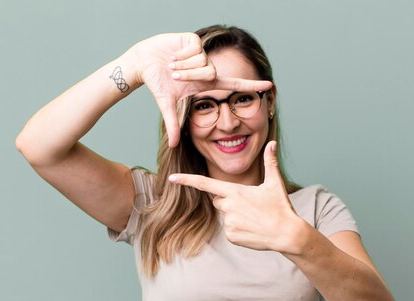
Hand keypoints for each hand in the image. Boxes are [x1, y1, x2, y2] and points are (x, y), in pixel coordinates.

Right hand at [130, 33, 272, 147]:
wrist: (144, 62)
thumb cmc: (157, 82)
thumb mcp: (167, 104)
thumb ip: (173, 124)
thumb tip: (172, 146)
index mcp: (206, 82)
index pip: (234, 85)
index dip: (251, 86)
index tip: (270, 85)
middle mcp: (207, 67)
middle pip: (212, 74)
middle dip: (189, 76)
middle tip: (174, 75)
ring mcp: (202, 53)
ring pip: (202, 62)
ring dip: (183, 66)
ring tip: (171, 64)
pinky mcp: (194, 40)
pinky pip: (194, 50)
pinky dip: (180, 55)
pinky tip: (172, 54)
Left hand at [168, 141, 302, 251]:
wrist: (287, 234)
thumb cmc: (280, 207)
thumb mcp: (274, 183)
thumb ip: (270, 162)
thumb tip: (272, 143)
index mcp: (235, 191)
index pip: (205, 184)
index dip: (187, 180)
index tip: (172, 178)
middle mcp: (228, 206)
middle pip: (218, 201)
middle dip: (230, 201)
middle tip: (250, 206)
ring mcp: (229, 222)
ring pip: (226, 216)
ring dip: (237, 216)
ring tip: (255, 219)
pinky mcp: (231, 236)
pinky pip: (230, 231)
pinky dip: (240, 230)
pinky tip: (253, 229)